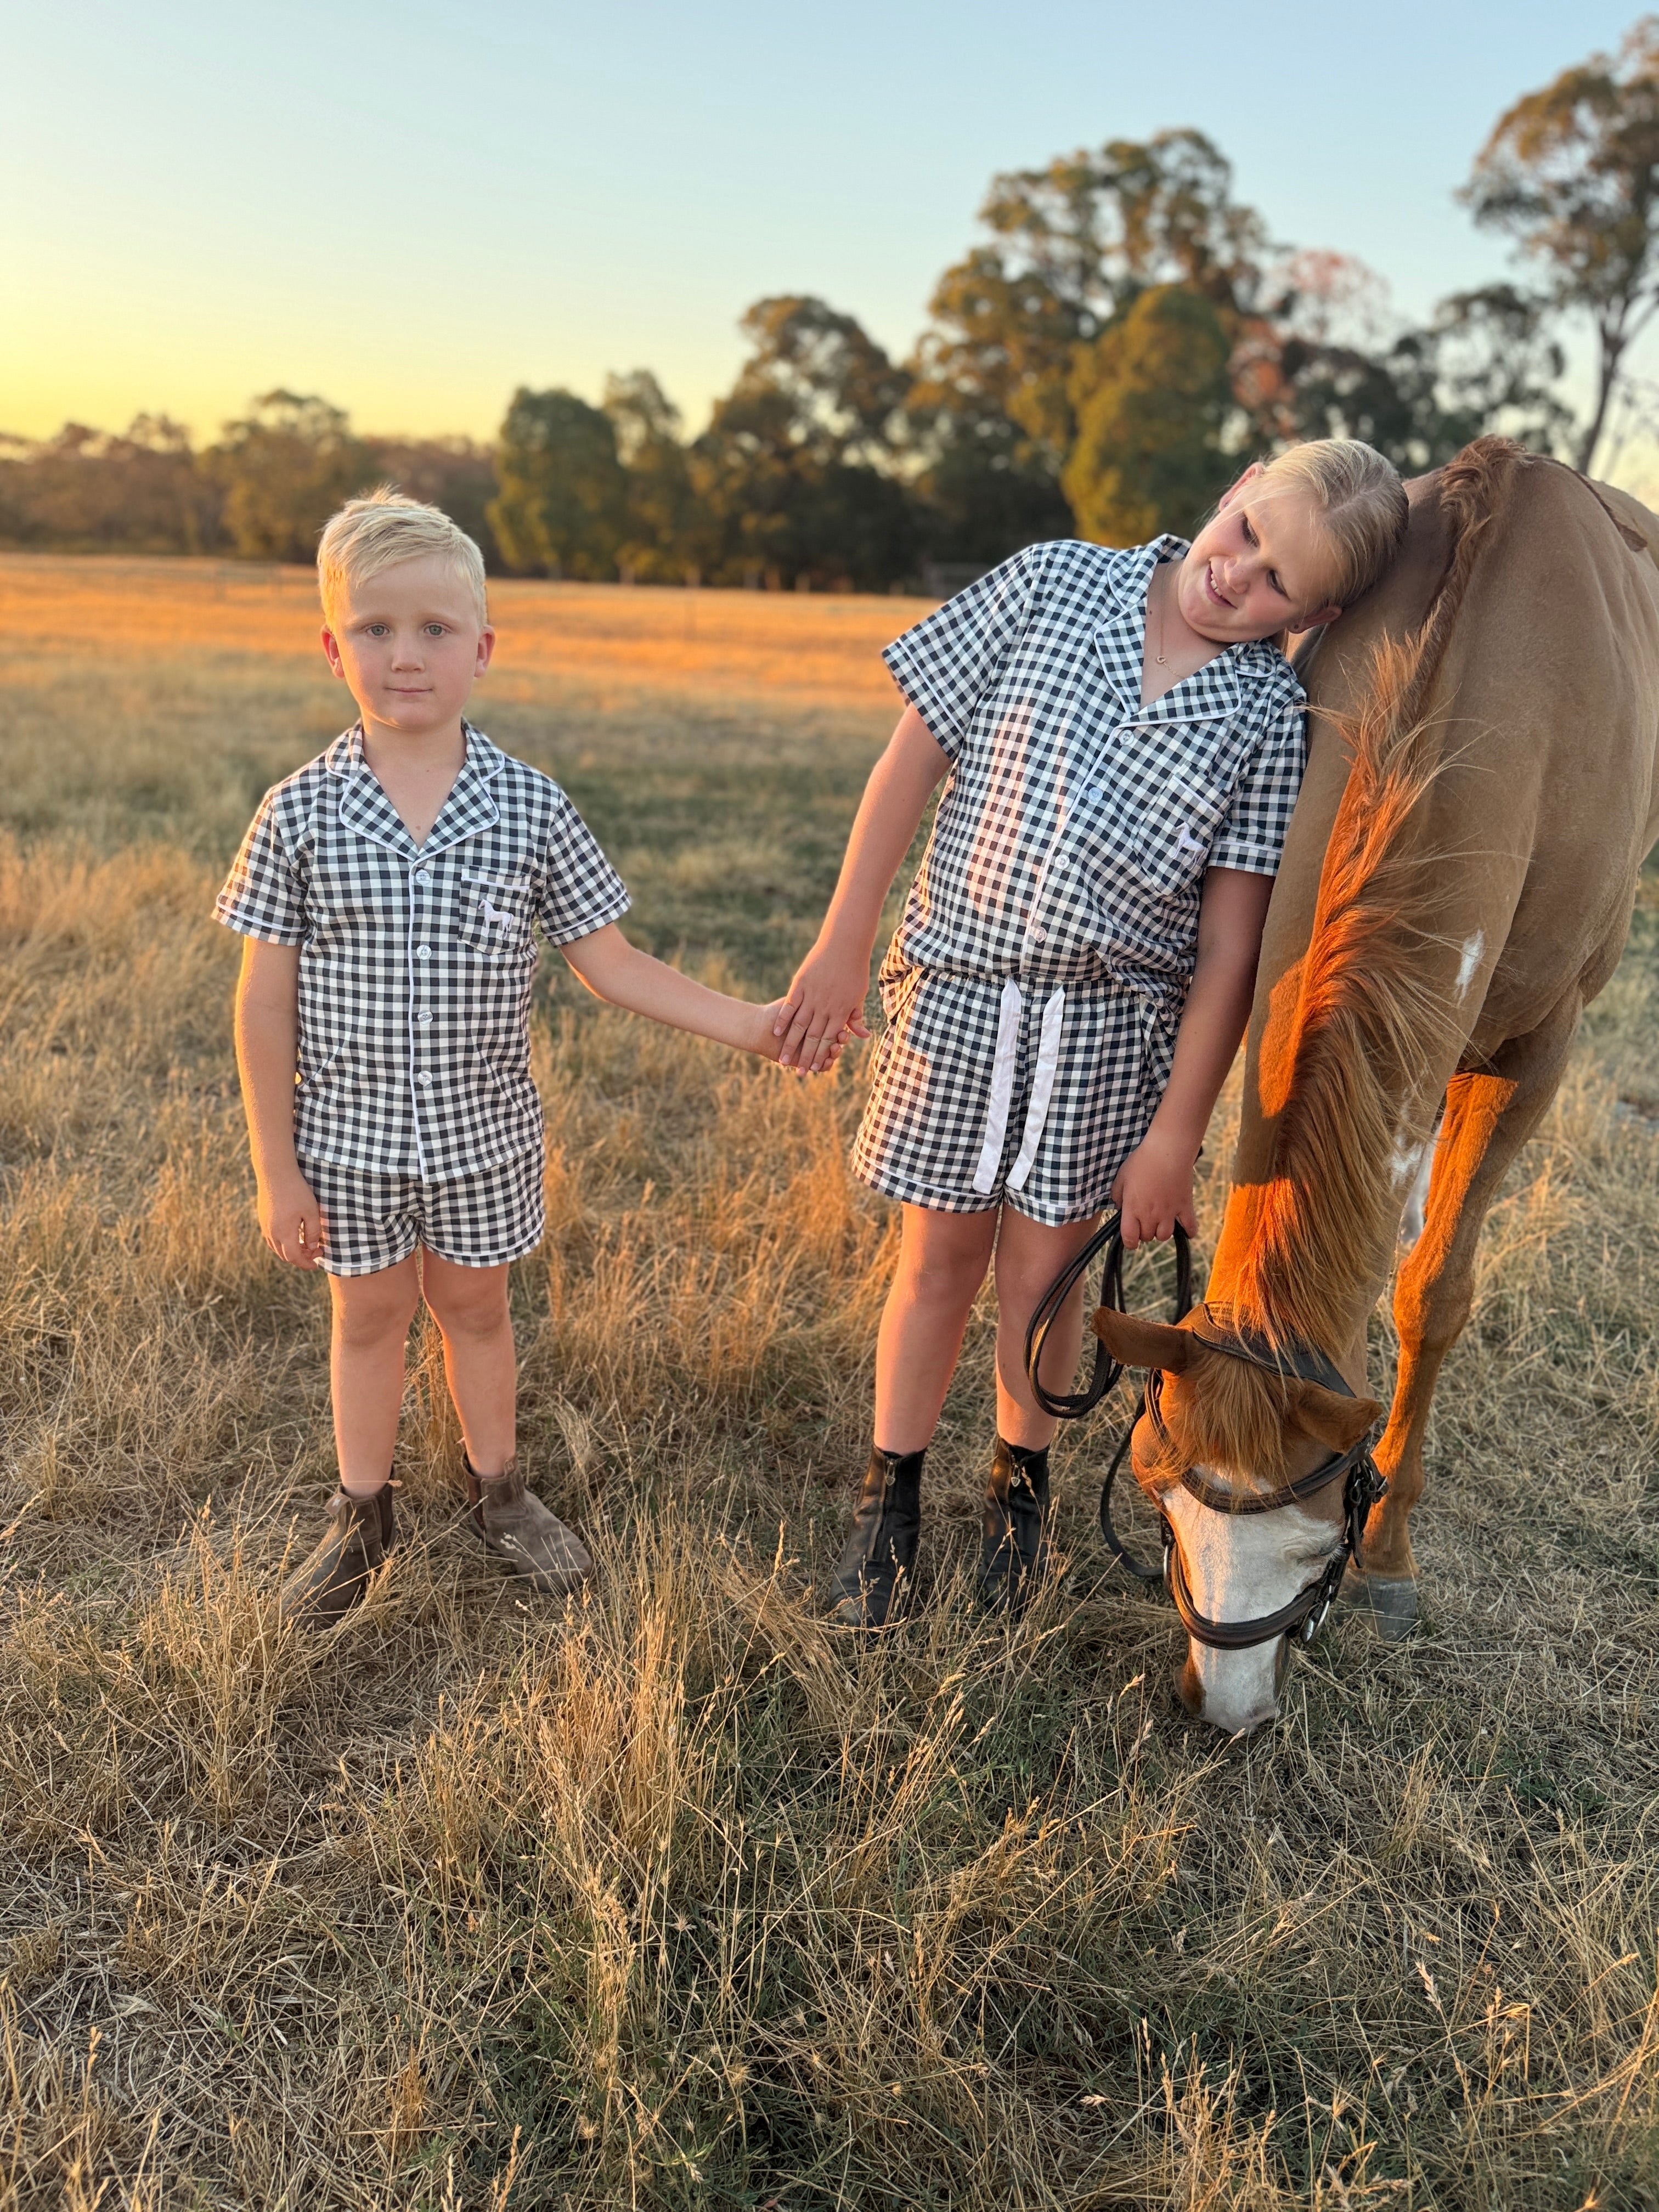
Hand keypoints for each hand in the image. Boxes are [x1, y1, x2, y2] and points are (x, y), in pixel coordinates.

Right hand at [257, 1165, 324, 1267]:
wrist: (275, 1172)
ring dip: (291, 1250)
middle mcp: (271, 1233)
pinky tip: (294, 1233)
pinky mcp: (262, 1218)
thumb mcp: (312, 1211)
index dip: (306, 1264)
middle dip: (301, 1257)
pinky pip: (272, 1237)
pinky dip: (283, 1242)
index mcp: (284, 1233)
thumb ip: (313, 1232)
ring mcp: (264, 1225)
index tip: (316, 1264)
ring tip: (307, 1243)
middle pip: (285, 1255)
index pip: (294, 1257)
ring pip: (277, 1247)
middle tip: (316, 1250)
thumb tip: (312, 1247)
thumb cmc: (296, 1191)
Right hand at [773, 939, 871, 1073]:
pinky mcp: (800, 984)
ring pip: (799, 1025)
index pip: (828, 1040)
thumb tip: (861, 1037)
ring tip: (782, 1059)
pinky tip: (776, 1031)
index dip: (820, 1056)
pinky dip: (783, 1018)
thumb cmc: (855, 970)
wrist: (845, 944)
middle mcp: (825, 1006)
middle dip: (804, 1057)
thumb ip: (855, 1017)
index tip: (812, 1069)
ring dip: (790, 1044)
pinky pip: (790, 1005)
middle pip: (813, 1037)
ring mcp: (812, 995)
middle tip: (797, 1072)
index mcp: (841, 1011)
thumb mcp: (858, 995)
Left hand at [1111, 1127, 1198, 1250]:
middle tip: (1144, 1221)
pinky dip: (1190, 1231)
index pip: (1130, 1238)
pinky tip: (1187, 1232)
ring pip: (1165, 1235)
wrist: (1168, 1151)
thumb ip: (1118, 1196)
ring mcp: (1169, 1212)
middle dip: (1144, 1232)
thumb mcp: (1121, 1177)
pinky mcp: (1185, 1206)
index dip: (1129, 1242)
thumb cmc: (1142, 1161)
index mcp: (1133, 1209)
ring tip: (1160, 1222)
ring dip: (1161, 1232)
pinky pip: (1190, 1226)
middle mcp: (1151, 1215)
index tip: (1131, 1240)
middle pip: (1147, 1237)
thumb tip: (1120, 1207)